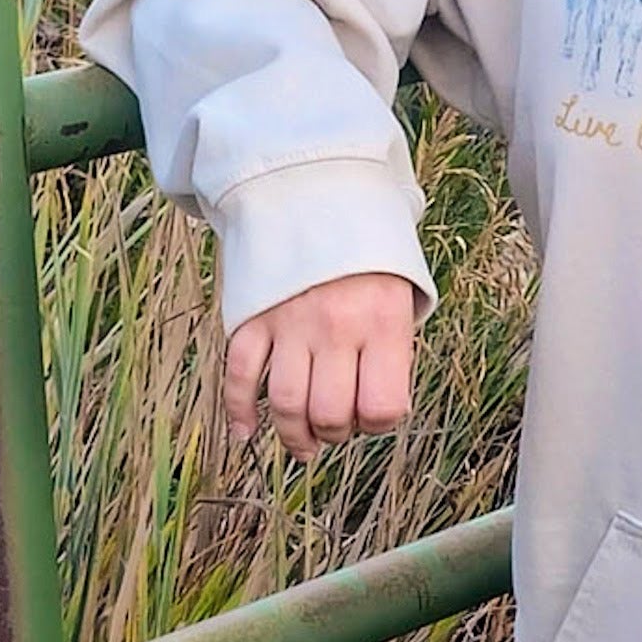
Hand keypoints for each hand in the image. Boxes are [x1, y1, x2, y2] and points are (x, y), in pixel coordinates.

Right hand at [224, 272, 418, 462]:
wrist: (321, 197)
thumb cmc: (370, 256)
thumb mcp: (402, 294)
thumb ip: (392, 349)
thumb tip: (377, 410)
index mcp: (382, 322)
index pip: (382, 406)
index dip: (380, 422)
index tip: (375, 414)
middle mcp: (336, 327)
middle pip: (329, 413)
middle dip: (335, 434)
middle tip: (338, 427)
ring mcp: (289, 323)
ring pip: (284, 404)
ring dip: (293, 436)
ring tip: (304, 444)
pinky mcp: (252, 318)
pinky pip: (238, 376)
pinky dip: (239, 412)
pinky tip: (247, 433)